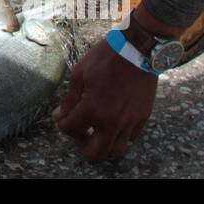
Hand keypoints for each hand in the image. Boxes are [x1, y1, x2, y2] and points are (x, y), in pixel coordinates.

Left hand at [52, 36, 156, 159]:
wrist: (137, 49)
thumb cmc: (105, 58)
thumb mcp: (79, 74)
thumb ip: (70, 100)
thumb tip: (61, 116)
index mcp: (92, 109)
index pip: (70, 129)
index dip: (61, 124)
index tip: (61, 116)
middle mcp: (112, 121)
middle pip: (95, 154)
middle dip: (82, 147)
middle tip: (79, 134)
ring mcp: (130, 122)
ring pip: (116, 150)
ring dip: (103, 145)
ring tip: (96, 131)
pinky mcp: (143, 117)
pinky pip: (131, 138)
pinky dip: (120, 135)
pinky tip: (113, 122)